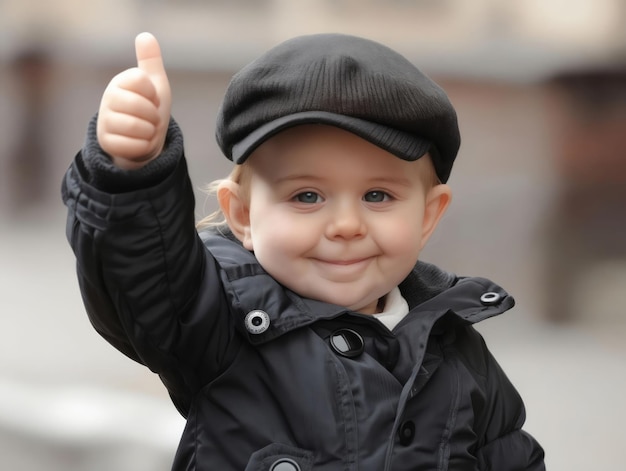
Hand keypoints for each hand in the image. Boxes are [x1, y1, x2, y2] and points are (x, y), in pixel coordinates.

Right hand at [97, 32, 171, 168]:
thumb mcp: (155, 85)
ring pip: (137, 127)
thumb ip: (150, 62)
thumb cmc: (149, 110)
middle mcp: (108, 99)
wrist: (143, 140)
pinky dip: (143, 147)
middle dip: (153, 115)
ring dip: (150, 132)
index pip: (141, 79)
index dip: (153, 93)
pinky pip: (134, 145)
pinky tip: (138, 143)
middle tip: (150, 118)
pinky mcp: (106, 142)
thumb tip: (145, 35)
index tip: (151, 99)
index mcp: (120, 82)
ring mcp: (105, 121)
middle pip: (140, 105)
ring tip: (145, 130)